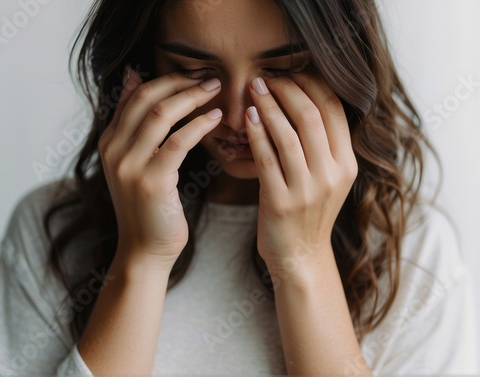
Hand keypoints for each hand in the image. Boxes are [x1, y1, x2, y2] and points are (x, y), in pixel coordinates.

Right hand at [98, 69, 221, 267]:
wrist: (144, 251)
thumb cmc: (148, 209)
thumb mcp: (134, 166)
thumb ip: (135, 130)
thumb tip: (132, 82)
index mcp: (109, 142)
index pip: (133, 95)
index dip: (164, 79)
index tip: (192, 74)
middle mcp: (113, 149)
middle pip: (146, 98)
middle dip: (179, 81)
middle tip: (208, 78)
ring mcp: (129, 165)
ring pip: (161, 114)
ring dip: (192, 97)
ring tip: (216, 90)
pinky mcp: (151, 180)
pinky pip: (178, 142)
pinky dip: (199, 126)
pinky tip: (216, 119)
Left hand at [245, 75, 357, 268]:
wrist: (300, 256)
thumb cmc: (310, 213)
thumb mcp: (329, 180)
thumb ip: (325, 147)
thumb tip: (305, 101)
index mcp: (347, 165)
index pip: (334, 110)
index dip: (312, 85)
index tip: (291, 72)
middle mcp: (332, 175)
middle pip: (311, 116)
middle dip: (287, 89)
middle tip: (267, 78)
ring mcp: (307, 189)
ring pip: (287, 133)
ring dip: (268, 105)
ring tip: (255, 89)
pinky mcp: (281, 201)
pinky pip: (266, 157)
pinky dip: (256, 133)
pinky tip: (248, 117)